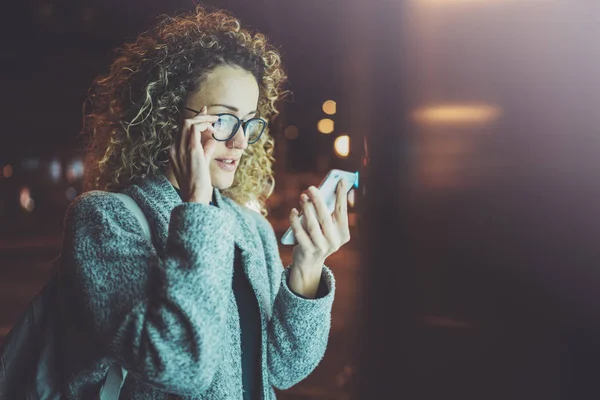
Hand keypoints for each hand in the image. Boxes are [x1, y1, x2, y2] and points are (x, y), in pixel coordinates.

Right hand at [169, 106, 218, 203]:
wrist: (195, 198)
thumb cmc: (199, 186)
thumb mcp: (201, 164)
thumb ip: (204, 151)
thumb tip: (210, 140)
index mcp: (174, 153)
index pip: (181, 130)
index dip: (194, 119)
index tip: (205, 113)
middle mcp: (174, 149)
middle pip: (183, 123)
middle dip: (199, 116)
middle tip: (213, 117)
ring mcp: (180, 149)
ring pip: (187, 122)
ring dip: (202, 119)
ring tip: (215, 122)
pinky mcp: (190, 150)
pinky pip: (194, 128)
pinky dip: (204, 125)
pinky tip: (213, 129)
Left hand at [288, 180, 350, 296]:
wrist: (309, 263)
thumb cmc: (318, 237)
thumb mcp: (327, 227)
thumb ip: (327, 212)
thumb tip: (324, 191)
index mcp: (343, 234)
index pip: (342, 212)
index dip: (342, 196)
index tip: (341, 181)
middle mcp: (334, 242)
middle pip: (326, 218)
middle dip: (318, 201)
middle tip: (311, 188)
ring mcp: (321, 248)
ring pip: (313, 226)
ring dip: (306, 209)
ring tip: (302, 196)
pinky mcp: (307, 252)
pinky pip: (300, 233)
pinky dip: (295, 221)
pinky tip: (293, 211)